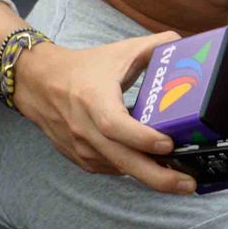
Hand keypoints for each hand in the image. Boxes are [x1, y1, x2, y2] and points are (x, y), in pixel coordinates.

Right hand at [9, 31, 195, 194]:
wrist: (39, 84)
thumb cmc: (83, 68)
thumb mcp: (119, 51)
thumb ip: (155, 46)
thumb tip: (185, 44)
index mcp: (94, 99)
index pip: (116, 125)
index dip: (142, 138)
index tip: (168, 144)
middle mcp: (85, 128)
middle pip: (122, 160)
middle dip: (158, 177)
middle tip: (188, 184)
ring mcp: (81, 148)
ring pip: (120, 169)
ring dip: (151, 177)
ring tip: (182, 180)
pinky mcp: (81, 159)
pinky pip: (113, 170)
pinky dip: (134, 171)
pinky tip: (156, 170)